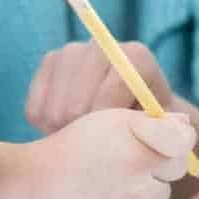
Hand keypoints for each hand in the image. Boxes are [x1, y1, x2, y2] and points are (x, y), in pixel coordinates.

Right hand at [0, 108, 195, 198]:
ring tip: (109, 182)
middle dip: (159, 164)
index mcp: (136, 141)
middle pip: (176, 169)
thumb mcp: (109, 121)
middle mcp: (138, 173)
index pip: (185, 140)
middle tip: (126, 162)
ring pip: (160, 195)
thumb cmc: (72, 148)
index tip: (162, 141)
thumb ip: (152, 122)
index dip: (176, 139)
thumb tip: (186, 127)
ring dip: (144, 189)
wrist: (31, 187)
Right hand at [25, 39, 174, 135]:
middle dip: (83, 135)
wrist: (131, 115)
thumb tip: (151, 131)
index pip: (112, 90)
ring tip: (84, 142)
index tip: (112, 145)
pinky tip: (66, 131)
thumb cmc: (151, 127)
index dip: (108, 125)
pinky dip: (46, 129)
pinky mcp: (48, 64)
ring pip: (53, 108)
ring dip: (64, 134)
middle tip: (95, 151)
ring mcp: (70, 52)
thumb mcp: (163, 131)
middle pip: (76, 103)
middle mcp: (101, 46)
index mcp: (136, 57)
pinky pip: (35, 109)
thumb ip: (159, 130)